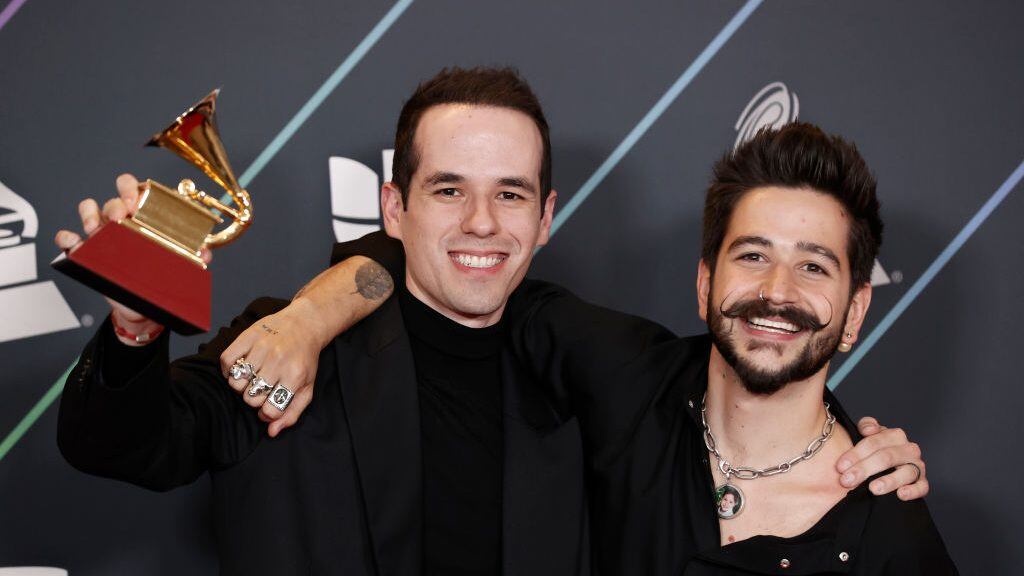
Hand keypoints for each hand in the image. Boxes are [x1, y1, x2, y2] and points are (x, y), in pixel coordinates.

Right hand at [54, 174, 213, 344]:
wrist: (142, 309)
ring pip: (88, 210)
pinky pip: (68, 240)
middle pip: (112, 200)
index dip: (133, 188)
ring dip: (90, 215)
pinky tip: (76, 244)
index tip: (137, 202)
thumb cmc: (157, 278)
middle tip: (122, 215)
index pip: (135, 190)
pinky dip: (67, 238)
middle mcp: (120, 223)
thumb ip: (194, 258)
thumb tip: (205, 254)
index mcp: (142, 219)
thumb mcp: (177, 267)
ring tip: (98, 230)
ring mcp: (101, 237)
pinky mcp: (86, 254)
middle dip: (116, 202)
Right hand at [219, 298, 327, 436]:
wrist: (303, 324)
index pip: (271, 409)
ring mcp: (261, 347)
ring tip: (252, 378)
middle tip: (262, 389)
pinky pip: (226, 361)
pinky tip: (240, 367)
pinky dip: (228, 369)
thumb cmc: (304, 359)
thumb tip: (271, 431)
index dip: (268, 412)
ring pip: (236, 383)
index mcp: (295, 375)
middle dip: (254, 399)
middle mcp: (278, 361)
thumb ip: (292, 413)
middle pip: (250, 398)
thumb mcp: (307, 387)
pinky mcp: (247, 336)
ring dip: (241, 385)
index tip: (270, 404)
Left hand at [836, 417, 927, 499]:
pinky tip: (900, 494)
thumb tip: (868, 430)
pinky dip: (913, 491)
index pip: (873, 442)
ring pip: (906, 472)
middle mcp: (908, 449)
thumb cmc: (874, 450)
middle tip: (847, 481)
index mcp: (894, 435)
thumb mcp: (868, 435)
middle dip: (864, 469)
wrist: (889, 466)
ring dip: (889, 481)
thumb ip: (866, 426)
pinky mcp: (922, 482)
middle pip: (886, 457)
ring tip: (873, 489)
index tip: (840, 466)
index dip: (856, 454)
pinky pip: (922, 487)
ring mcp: (917, 466)